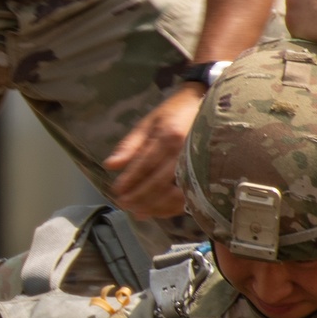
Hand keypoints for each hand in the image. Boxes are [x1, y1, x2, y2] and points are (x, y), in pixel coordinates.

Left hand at [104, 87, 200, 216]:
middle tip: (123, 203)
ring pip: (175, 196)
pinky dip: (170, 209)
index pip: (146, 164)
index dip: (130, 180)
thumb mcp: (148, 123)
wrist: (203, 106)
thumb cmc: (172, 114)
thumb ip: (130, 145)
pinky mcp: (206, 177)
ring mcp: (200, 167)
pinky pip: (187, 199)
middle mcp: (186, 153)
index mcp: (170, 136)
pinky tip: (155, 211)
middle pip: (160, 183)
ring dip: (154, 207)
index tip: (116, 190)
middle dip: (139, 197)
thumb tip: (110, 165)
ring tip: (137, 211)